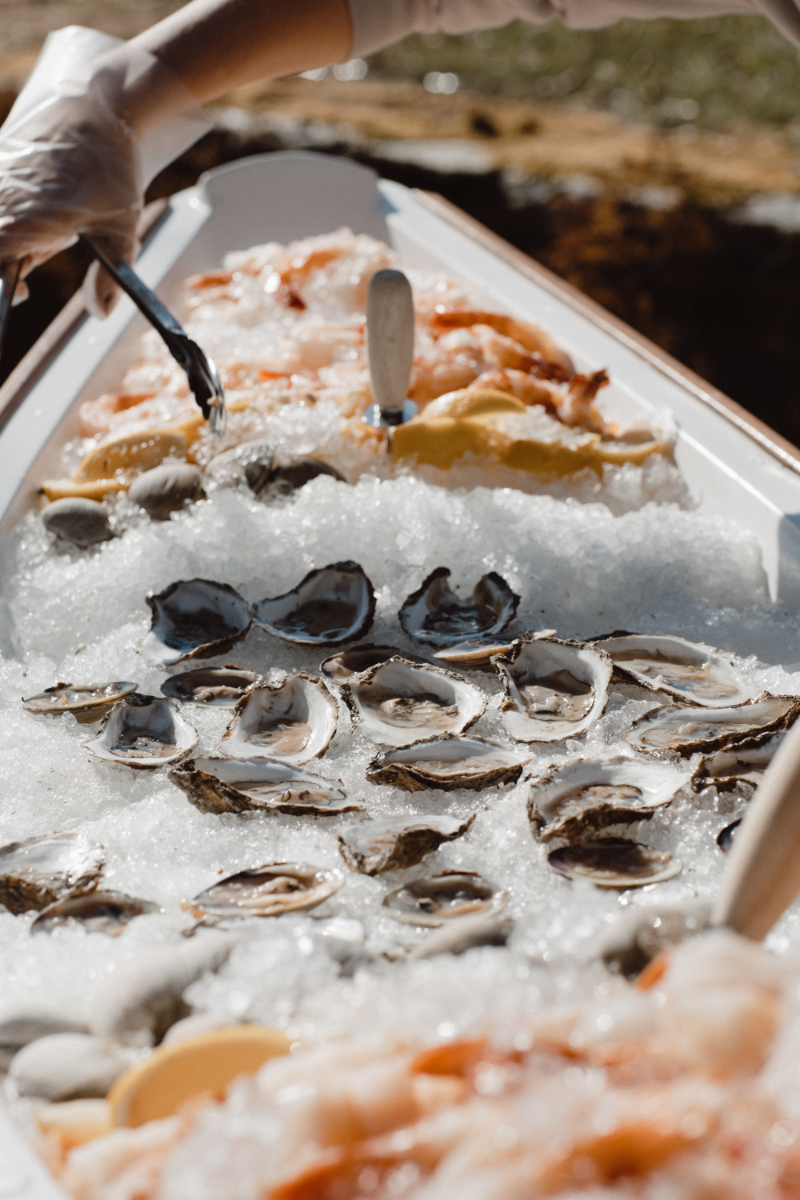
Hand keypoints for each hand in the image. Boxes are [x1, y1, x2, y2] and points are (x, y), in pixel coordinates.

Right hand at [0, 73, 141, 316]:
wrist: (99, 102)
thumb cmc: (113, 167)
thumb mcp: (121, 229)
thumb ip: (110, 278)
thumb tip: (99, 313)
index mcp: (30, 221)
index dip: (1, 285)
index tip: (22, 292)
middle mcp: (3, 197)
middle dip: (5, 263)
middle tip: (25, 278)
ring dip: (7, 237)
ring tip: (39, 237)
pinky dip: (7, 210)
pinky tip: (35, 211)